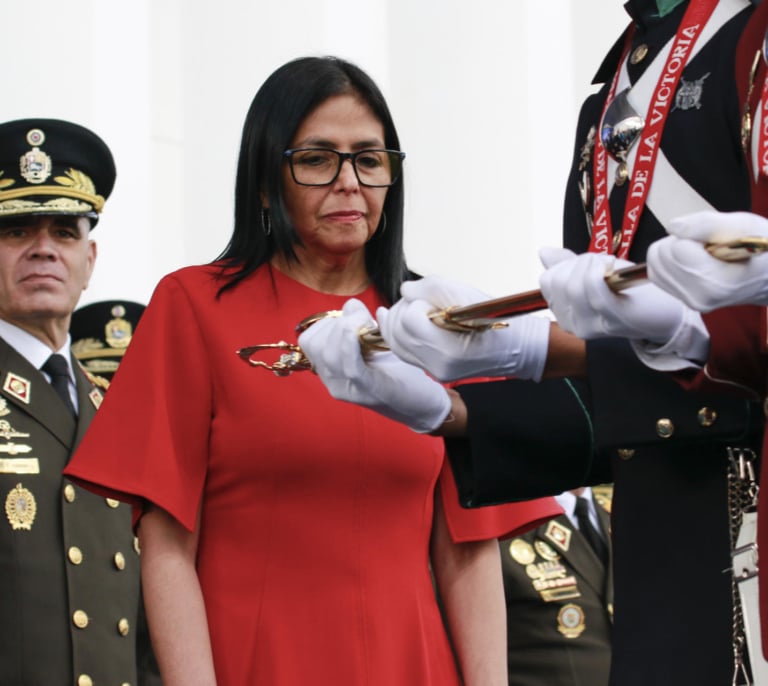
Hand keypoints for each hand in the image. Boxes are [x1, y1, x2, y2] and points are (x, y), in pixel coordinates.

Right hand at [298, 298, 450, 432]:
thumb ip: (359, 323)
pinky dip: (351, 346)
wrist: (423, 403)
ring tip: (369, 327)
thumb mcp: (375, 343)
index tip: (352, 318)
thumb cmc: (400, 370)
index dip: (328, 322)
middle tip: (364, 321)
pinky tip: (359, 332)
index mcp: (331, 370)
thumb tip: (351, 306)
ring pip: (329, 354)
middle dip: (337, 323)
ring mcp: (348, 390)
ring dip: (347, 330)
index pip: (309, 340)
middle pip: (315, 345)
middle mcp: (333, 382)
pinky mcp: (368, 392)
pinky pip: (350, 367)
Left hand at [377, 276, 549, 381]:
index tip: (433, 302)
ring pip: (395, 343)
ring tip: (409, 307)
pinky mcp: (431, 371)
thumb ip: (431, 287)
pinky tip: (394, 319)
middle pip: (397, 332)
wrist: (513, 347)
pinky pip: (403, 351)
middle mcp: (437, 365)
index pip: (409, 320)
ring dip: (396, 321)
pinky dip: (399, 334)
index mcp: (448, 349)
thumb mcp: (465, 294)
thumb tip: (405, 290)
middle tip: (420, 301)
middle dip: (402, 310)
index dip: (417, 304)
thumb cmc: (492, 317)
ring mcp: (433, 371)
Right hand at [539, 247, 685, 342]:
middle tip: (603, 265)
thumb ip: (567, 266)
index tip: (590, 265)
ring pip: (573, 284)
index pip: (547, 280)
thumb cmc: (632, 291)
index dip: (568, 264)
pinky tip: (614, 270)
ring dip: (593, 264)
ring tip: (611, 268)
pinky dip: (602, 269)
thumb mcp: (593, 274)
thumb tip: (543, 252)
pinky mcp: (612, 319)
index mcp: (564, 315)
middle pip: (558, 281)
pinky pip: (592, 286)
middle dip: (580, 262)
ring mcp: (591, 326)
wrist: (666, 311)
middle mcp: (572, 325)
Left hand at [647, 211, 767, 310]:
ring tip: (704, 253)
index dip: (693, 234)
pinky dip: (671, 261)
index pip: (676, 248)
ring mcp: (689, 302)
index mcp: (716, 283)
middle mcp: (699, 298)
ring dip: (674, 250)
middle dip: (681, 242)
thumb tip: (672, 226)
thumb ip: (707, 224)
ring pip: (655, 263)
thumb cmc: (764, 247)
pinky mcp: (682, 299)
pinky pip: (657, 272)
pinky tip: (695, 260)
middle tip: (710, 246)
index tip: (714, 240)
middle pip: (661, 255)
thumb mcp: (745, 225)